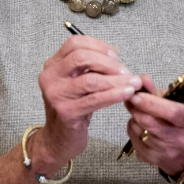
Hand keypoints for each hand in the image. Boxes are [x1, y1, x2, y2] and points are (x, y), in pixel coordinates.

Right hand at [34, 35, 138, 168]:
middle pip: (80, 57)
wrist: (58, 139)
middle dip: (108, 62)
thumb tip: (114, 56)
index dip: (98, 46)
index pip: (75, 43)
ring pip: (90, 79)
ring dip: (116, 80)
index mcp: (53, 65)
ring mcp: (56, 95)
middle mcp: (50, 77)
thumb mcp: (78, 83)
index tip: (116, 55)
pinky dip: (114, 95)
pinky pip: (95, 99)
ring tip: (133, 83)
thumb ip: (90, 67)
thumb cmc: (73, 109)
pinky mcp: (66, 112)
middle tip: (126, 70)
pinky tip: (127, 93)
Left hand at [123, 74, 183, 175]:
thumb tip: (142, 79)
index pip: (172, 112)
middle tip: (130, 97)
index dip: (153, 103)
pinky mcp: (150, 159)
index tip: (137, 94)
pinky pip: (133, 138)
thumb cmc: (180, 124)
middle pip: (151, 122)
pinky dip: (133, 128)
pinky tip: (140, 125)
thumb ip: (159, 92)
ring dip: (134, 117)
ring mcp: (164, 152)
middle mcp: (179, 140)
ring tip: (139, 111)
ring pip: (138, 129)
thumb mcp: (177, 104)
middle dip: (136, 107)